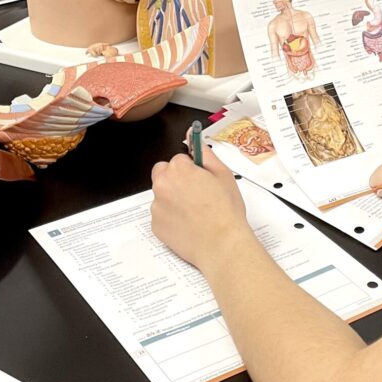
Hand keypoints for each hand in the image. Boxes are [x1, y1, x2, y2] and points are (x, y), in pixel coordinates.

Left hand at [150, 144, 249, 272]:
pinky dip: (171, 217)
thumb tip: (193, 136)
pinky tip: (189, 224)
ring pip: (162, 195)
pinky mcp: (156, 226)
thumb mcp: (223, 173)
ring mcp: (157, 207)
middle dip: (176, 179)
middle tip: (197, 193)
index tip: (202, 179)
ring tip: (196, 212)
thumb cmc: (225, 210)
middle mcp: (162, 185)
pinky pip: (161, 214)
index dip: (193, 169)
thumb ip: (205, 153)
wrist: (222, 244)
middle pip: (164, 173)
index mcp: (178, 169)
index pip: (180, 159)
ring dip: (174, 198)